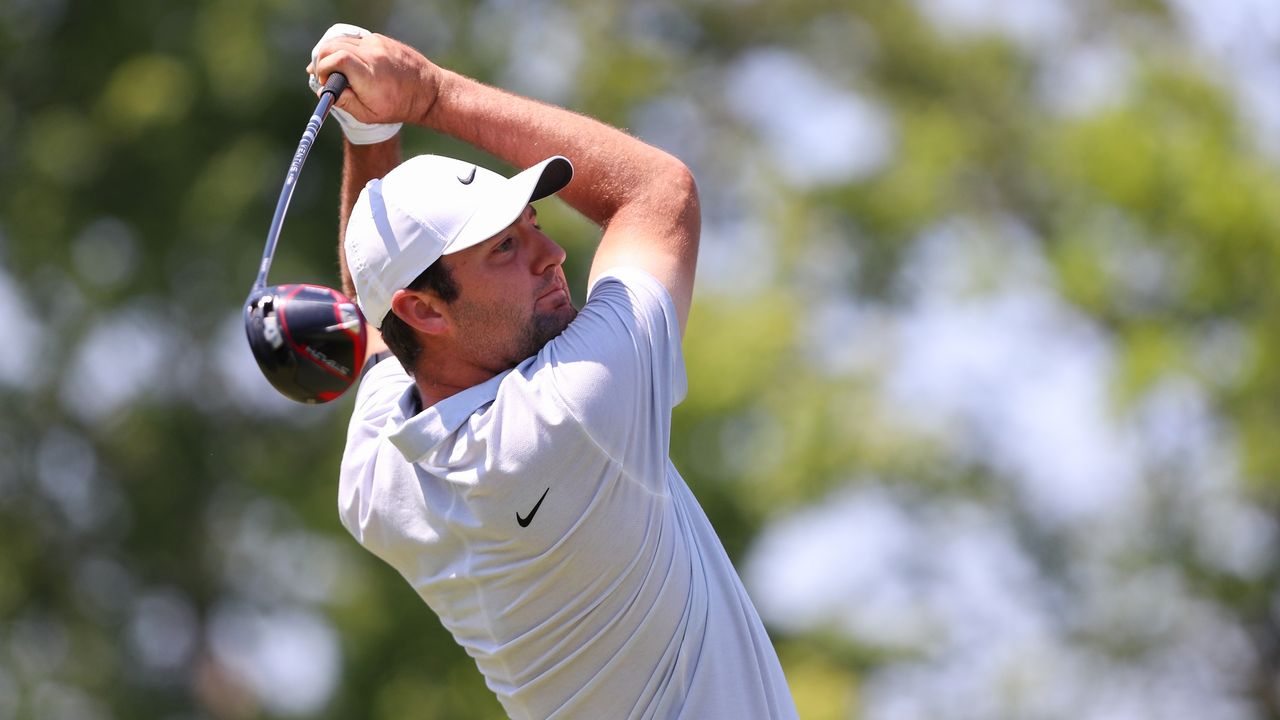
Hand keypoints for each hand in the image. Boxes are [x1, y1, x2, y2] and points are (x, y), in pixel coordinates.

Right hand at [310, 24, 401, 143]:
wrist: (428, 91)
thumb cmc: (399, 107)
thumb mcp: (369, 115)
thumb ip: (344, 102)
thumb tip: (323, 90)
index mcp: (369, 74)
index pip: (335, 58)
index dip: (324, 68)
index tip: (324, 80)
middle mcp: (373, 54)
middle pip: (333, 45)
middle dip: (322, 59)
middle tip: (322, 74)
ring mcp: (377, 43)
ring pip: (342, 40)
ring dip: (332, 52)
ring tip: (331, 69)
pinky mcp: (381, 39)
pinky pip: (355, 40)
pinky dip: (346, 49)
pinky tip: (347, 62)